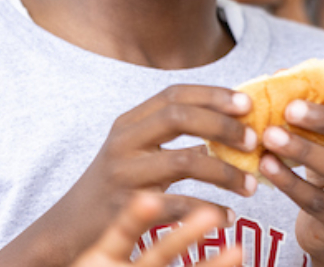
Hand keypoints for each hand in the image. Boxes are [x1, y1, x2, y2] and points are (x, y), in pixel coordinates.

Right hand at [0, 85, 255, 265]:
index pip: (174, 94)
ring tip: (251, 185)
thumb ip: (175, 134)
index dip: (213, 94)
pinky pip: (178, 205)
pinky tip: (229, 216)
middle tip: (254, 140)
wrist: (69, 229)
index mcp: (130, 122)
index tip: (248, 103)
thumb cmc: (119, 185)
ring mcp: (122, 174)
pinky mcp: (125, 208)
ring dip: (225, 172)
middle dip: (222, 126)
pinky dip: (209, 211)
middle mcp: (123, 142)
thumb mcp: (139, 150)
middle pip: (179, 117)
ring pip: (184, 161)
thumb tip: (235, 119)